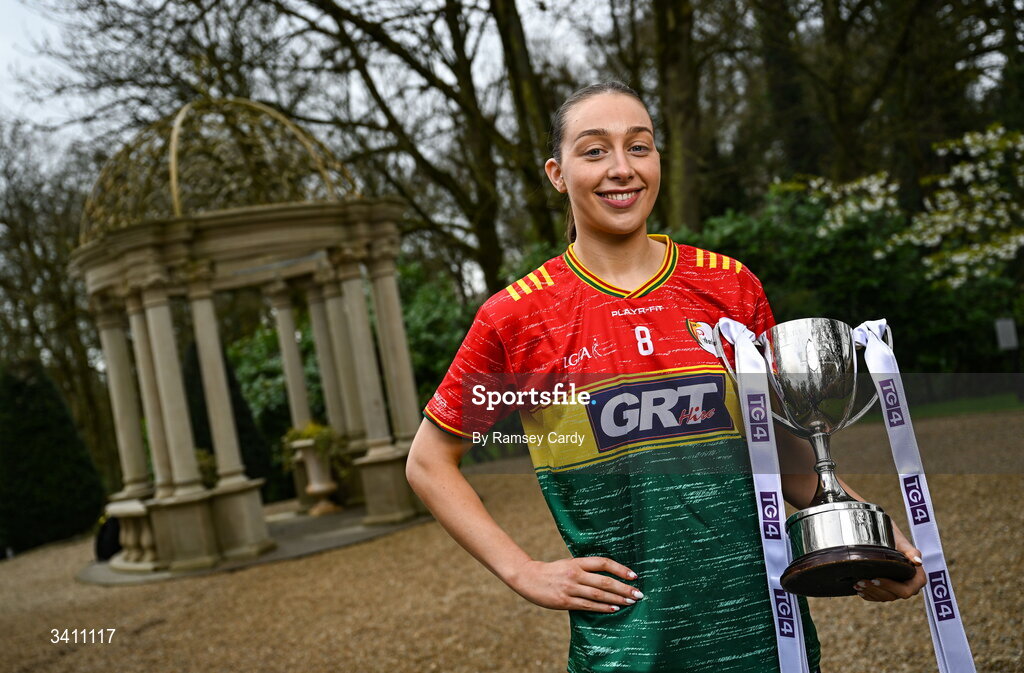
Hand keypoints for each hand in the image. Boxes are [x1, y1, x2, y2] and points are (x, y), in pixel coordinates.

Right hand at [507, 557, 642, 612]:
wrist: (528, 578)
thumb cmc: (552, 571)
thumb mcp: (568, 563)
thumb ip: (585, 568)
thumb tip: (608, 575)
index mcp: (577, 562)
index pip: (603, 563)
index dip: (620, 568)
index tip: (634, 575)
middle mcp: (575, 574)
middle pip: (605, 581)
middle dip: (624, 588)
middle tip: (639, 594)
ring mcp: (570, 588)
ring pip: (599, 594)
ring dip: (617, 599)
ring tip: (631, 602)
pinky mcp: (565, 601)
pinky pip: (588, 606)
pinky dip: (603, 608)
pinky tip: (614, 609)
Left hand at [854, 529, 925, 601]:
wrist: (885, 537)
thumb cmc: (895, 539)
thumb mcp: (903, 544)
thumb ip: (912, 553)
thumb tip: (918, 562)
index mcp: (917, 578)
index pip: (905, 590)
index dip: (890, 587)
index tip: (876, 578)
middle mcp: (909, 586)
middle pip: (893, 596)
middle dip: (876, 590)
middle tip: (861, 581)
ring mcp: (898, 589)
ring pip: (884, 597)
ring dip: (870, 592)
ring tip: (857, 584)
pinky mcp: (887, 590)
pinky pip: (878, 597)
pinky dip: (868, 595)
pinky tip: (859, 590)